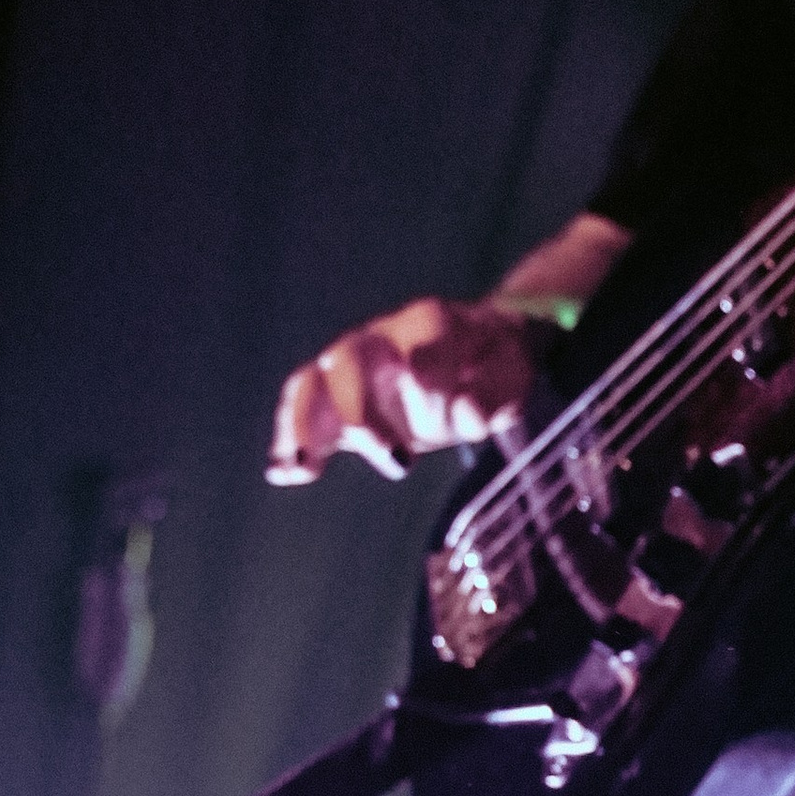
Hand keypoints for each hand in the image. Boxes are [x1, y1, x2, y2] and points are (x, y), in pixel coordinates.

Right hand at [266, 297, 539, 484]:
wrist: (471, 356)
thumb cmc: (491, 363)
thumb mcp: (511, 375)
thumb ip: (494, 394)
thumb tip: (465, 414)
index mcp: (430, 323)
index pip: (423, 342)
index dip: (435, 375)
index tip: (454, 411)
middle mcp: (380, 338)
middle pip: (350, 359)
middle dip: (363, 410)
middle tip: (399, 461)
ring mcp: (351, 366)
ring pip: (312, 382)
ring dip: (305, 425)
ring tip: (305, 466)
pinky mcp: (335, 400)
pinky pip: (301, 411)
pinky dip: (289, 439)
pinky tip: (283, 472)